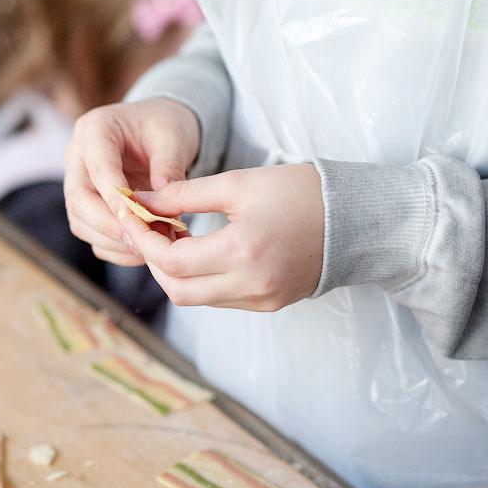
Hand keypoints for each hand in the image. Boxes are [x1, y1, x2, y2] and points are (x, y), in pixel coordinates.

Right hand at [64, 98, 200, 265]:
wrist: (158, 130)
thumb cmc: (163, 127)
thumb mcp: (174, 137)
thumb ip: (169, 167)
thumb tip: (162, 207)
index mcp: (94, 129)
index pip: (98, 169)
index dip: (116, 198)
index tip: (141, 219)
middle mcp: (77, 158)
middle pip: (78, 201)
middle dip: (109, 226)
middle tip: (143, 241)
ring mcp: (79, 185)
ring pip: (82, 224)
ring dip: (115, 242)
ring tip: (153, 246)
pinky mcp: (87, 209)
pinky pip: (94, 238)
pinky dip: (118, 250)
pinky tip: (146, 250)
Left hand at [120, 164, 323, 310]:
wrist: (357, 218)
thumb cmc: (299, 191)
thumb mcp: (237, 183)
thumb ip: (183, 194)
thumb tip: (141, 202)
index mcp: (243, 250)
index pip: (172, 260)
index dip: (143, 240)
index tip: (131, 217)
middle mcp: (252, 284)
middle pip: (178, 290)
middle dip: (154, 261)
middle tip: (146, 229)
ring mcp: (262, 299)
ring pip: (197, 299)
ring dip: (176, 272)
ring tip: (171, 237)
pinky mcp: (270, 304)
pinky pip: (220, 299)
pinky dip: (201, 279)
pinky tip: (199, 251)